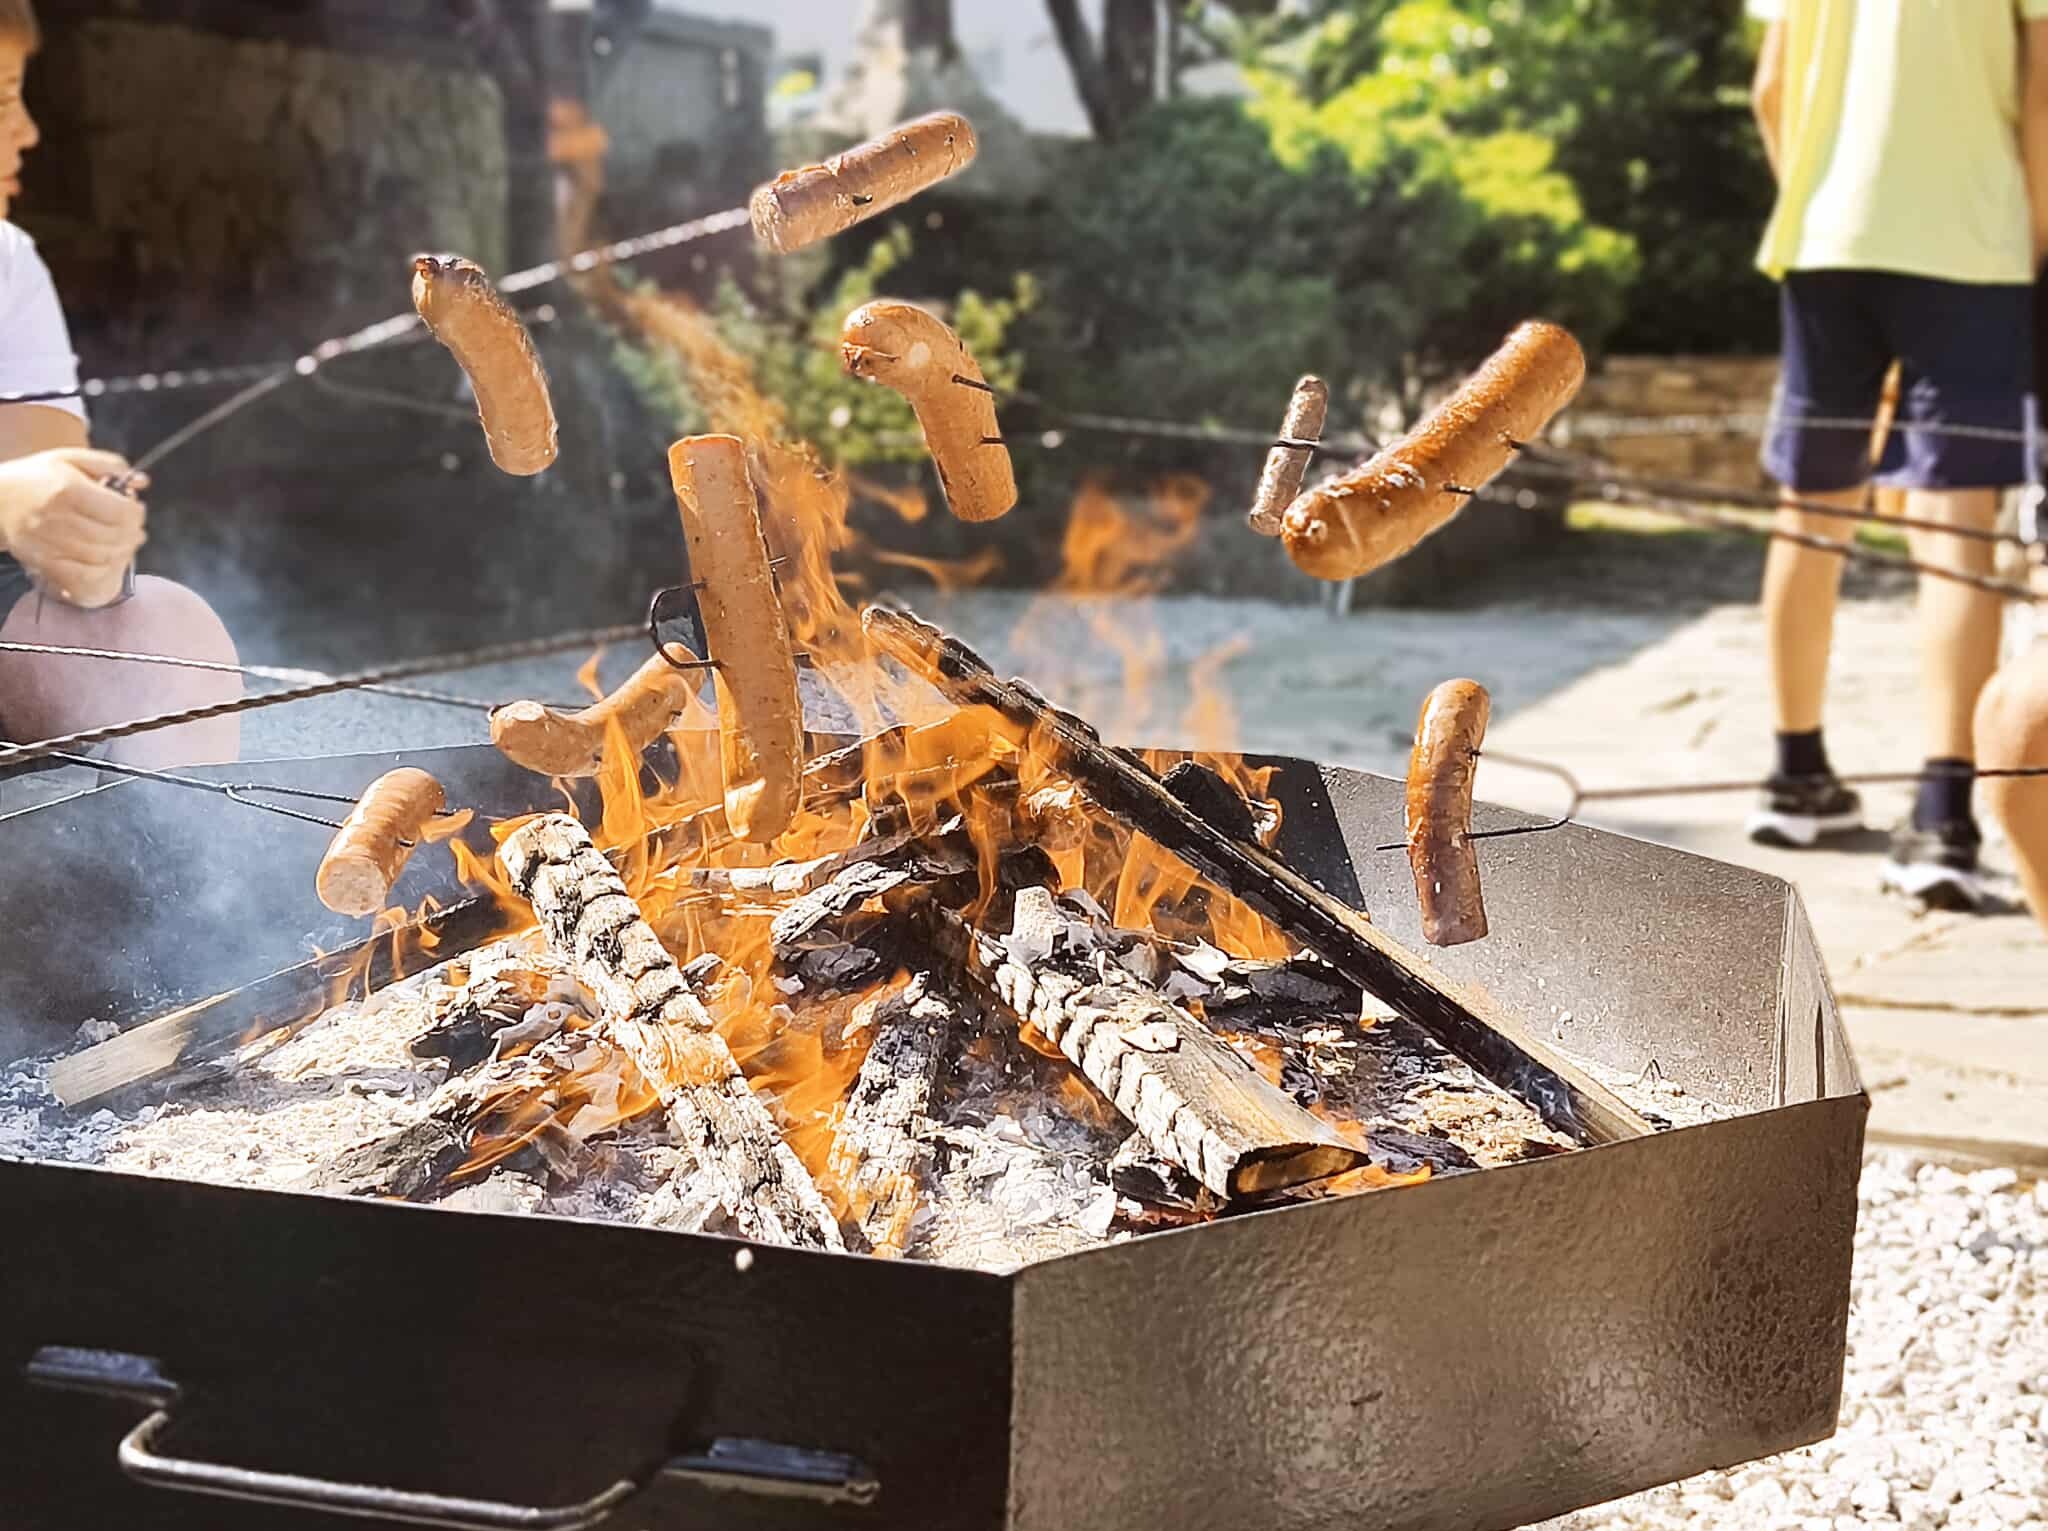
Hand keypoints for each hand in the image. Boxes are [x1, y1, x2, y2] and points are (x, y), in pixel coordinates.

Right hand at [0, 448, 147, 608]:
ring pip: (104, 557)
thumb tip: (142, 481)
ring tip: (123, 541)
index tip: (134, 509)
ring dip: (122, 551)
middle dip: (133, 533)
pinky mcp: (44, 562)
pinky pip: (84, 577)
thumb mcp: (69, 459)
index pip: (121, 512)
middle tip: (134, 529)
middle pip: (116, 536)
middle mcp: (59, 519)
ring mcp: (50, 544)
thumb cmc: (36, 477)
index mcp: (68, 490)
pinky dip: (103, 571)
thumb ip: (109, 465)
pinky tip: (106, 558)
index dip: (136, 513)